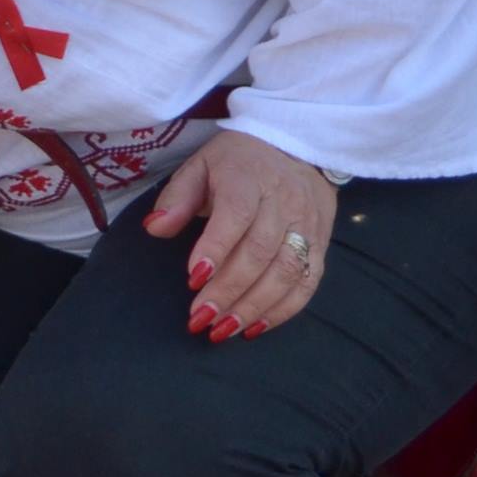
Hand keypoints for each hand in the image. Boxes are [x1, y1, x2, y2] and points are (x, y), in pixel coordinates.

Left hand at [145, 128, 336, 337]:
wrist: (297, 147)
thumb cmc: (237, 163)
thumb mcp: (200, 166)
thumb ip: (177, 198)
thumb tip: (155, 228)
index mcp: (248, 177)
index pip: (236, 215)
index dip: (216, 248)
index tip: (193, 279)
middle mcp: (283, 201)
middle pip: (260, 251)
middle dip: (229, 290)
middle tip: (200, 317)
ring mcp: (306, 224)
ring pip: (287, 271)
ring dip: (254, 306)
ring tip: (223, 330)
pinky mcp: (321, 243)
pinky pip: (308, 282)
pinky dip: (283, 310)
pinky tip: (254, 328)